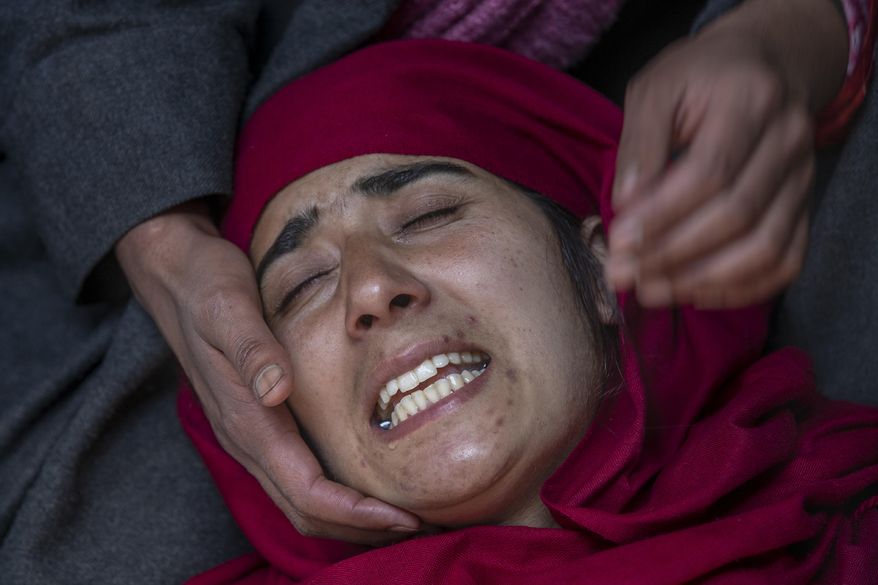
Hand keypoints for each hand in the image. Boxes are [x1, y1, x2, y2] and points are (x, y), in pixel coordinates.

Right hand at [116, 200, 419, 542]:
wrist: (173, 276)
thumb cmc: (206, 286)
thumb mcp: (227, 306)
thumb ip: (252, 349)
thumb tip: (276, 391)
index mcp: (245, 418)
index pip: (305, 490)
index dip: (354, 512)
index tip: (402, 516)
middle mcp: (246, 438)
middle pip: (304, 511)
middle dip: (361, 528)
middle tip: (420, 525)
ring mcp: (249, 434)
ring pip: (299, 501)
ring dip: (349, 518)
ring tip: (402, 513)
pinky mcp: (256, 422)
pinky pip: (295, 478)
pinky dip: (335, 495)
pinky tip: (367, 481)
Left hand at [606, 0, 846, 307]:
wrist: (760, 66)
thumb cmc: (697, 78)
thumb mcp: (655, 90)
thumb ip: (639, 145)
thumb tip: (626, 207)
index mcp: (751, 99)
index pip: (710, 173)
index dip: (661, 215)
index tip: (619, 240)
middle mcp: (789, 139)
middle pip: (738, 215)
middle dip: (673, 253)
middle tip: (624, 273)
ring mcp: (803, 178)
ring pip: (766, 248)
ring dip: (703, 279)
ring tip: (651, 290)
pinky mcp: (804, 207)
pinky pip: (785, 262)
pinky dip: (741, 288)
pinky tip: (694, 294)